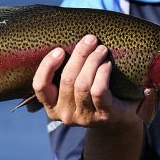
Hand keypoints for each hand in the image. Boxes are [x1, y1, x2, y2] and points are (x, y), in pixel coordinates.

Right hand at [33, 34, 149, 159]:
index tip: (59, 50)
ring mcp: (84, 118)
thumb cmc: (92, 94)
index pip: (40, 86)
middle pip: (67, 79)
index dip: (47, 66)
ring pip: (82, 84)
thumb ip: (64, 72)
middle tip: (90, 39)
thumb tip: (61, 43)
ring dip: (92, 61)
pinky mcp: (103, 116)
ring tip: (101, 49)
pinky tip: (107, 64)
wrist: (120, 120)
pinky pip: (98, 91)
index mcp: (51, 106)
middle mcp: (64, 115)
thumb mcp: (73, 88)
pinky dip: (102, 73)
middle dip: (79, 55)